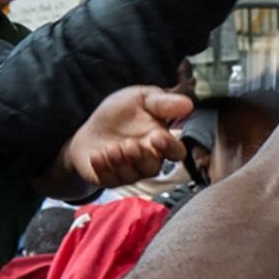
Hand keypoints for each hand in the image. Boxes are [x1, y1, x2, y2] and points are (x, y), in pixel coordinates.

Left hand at [59, 85, 193, 192]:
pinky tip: (97, 156)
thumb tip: (188, 104)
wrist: (90, 127)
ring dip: (122, 163)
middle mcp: (148, 159)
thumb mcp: (141, 99)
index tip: (158, 137)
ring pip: (132, 175)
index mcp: (161, 141)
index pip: (175, 151)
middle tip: (131, 145)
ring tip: (111, 148)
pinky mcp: (110, 178)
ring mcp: (129, 171)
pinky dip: (103, 169)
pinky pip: (110, 180)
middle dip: (142, 158)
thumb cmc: (121, 113)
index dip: (169, 148)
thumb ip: (163, 103)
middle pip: (153, 167)